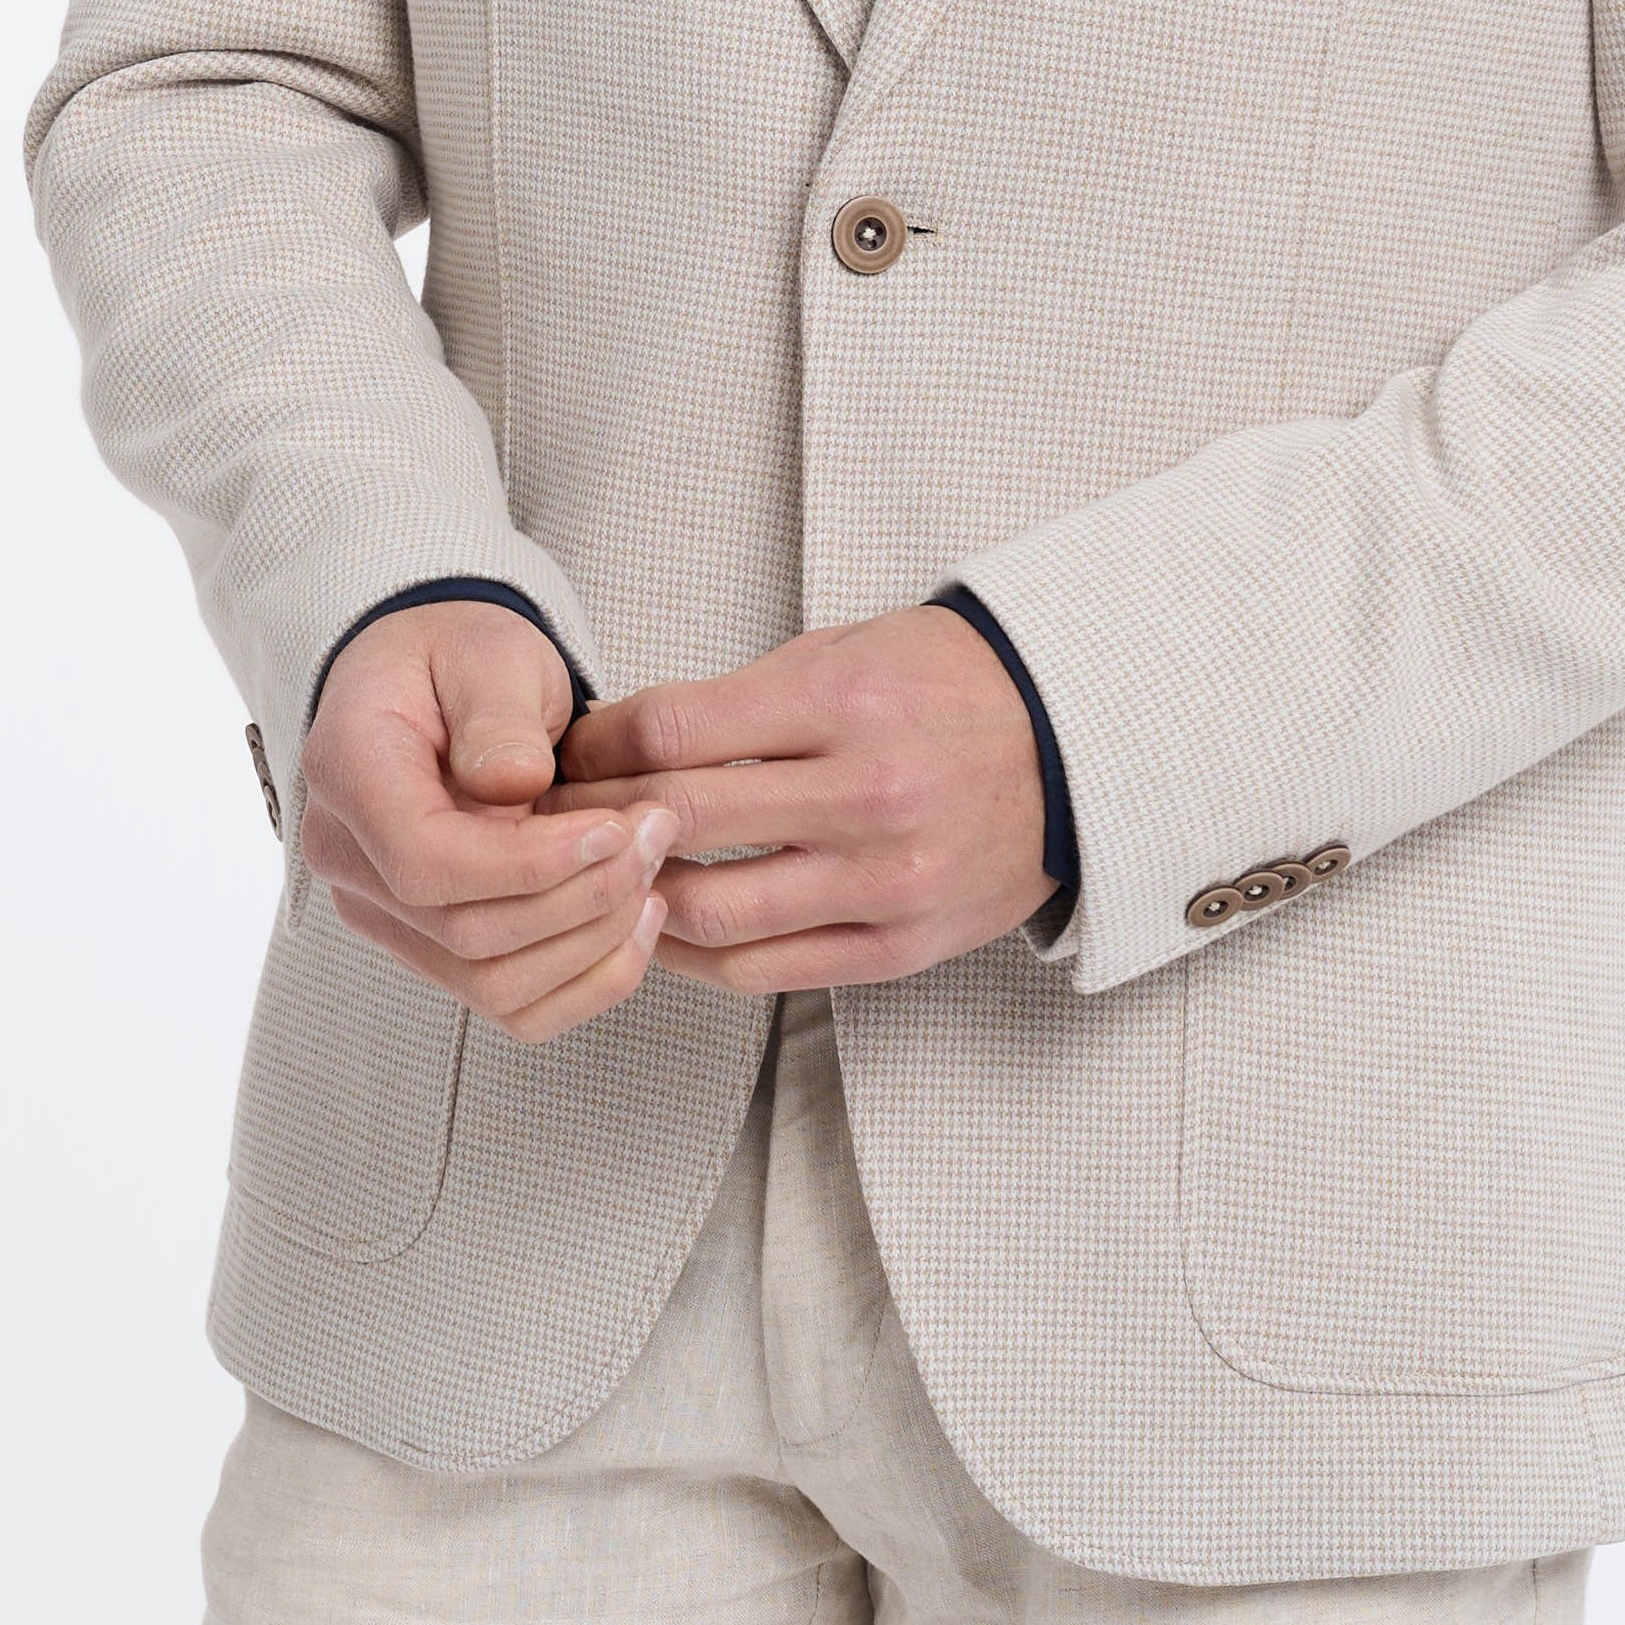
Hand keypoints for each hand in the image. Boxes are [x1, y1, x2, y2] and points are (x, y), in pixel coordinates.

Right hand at [292, 597, 673, 1042]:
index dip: (530, 864)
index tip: (614, 828)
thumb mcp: (488, 652)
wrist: (438, 683)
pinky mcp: (431, 948)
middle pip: (467, 933)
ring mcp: (386, 914)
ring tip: (652, 872)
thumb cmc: (459, 657)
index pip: (424, 862)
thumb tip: (513, 783)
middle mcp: (349, 860)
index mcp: (348, 774)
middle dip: (583, 897)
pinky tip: (635, 923)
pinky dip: (585, 980)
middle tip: (657, 832)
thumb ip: (497, 713)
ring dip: (593, 943)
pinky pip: (510, 1005)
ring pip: (493, 985)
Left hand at [548, 604, 1052, 992]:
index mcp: (845, 703)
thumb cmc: (947, 687)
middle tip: (555, 818)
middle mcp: (865, 796)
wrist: (1069, 747)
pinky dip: (697, 956)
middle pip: (678, 820)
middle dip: (595, 819)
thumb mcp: (845, 653)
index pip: (673, 732)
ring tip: (601, 879)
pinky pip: (765, 970)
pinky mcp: (900, 947)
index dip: (598, 745)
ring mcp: (884, 881)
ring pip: (709, 913)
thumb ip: (739, 701)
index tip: (570, 751)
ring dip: (634, 898)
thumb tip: (619, 741)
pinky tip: (665, 928)